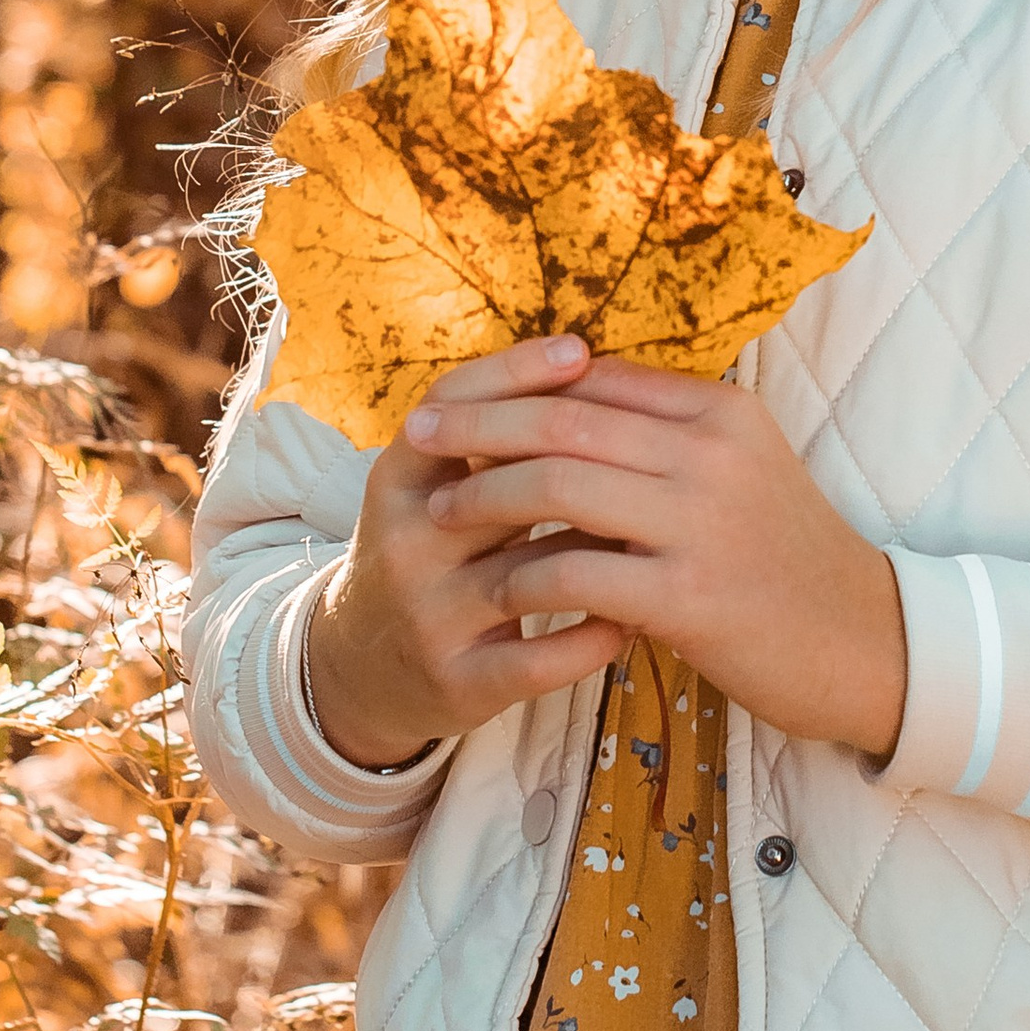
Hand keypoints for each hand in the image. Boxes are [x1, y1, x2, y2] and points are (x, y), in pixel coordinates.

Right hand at [302, 333, 647, 768]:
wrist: (365, 667)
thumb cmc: (431, 553)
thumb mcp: (434, 488)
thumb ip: (493, 438)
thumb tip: (591, 362)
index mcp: (397, 481)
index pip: (448, 407)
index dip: (512, 373)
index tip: (580, 348)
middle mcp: (404, 543)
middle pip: (498, 486)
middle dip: (579, 466)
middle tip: (655, 447)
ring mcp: (430, 616)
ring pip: (531, 574)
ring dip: (604, 555)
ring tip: (664, 532)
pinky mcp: (459, 681)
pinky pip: (542, 657)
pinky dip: (595, 636)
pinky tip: (636, 619)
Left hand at [402, 334, 907, 763]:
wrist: (865, 643)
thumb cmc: (784, 555)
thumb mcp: (737, 469)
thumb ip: (663, 434)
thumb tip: (559, 403)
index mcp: (719, 412)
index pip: (595, 377)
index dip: (516, 383)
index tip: (458, 395)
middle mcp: (710, 453)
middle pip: (563, 418)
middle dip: (478, 425)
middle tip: (420, 434)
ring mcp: (701, 524)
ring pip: (559, 485)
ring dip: (486, 496)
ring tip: (443, 512)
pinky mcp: (690, 597)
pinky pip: (577, 571)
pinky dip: (526, 575)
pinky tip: (499, 585)